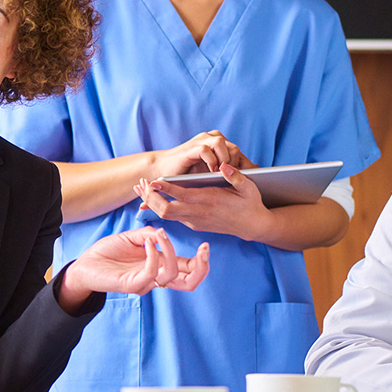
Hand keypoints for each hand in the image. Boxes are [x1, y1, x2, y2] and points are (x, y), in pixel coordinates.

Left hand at [62, 227, 210, 307]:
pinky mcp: (131, 284)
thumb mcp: (132, 238)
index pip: (188, 270)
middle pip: (189, 283)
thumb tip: (162, 233)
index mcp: (159, 267)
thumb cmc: (107, 253)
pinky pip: (151, 273)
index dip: (201, 262)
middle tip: (204, 250)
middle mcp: (155, 277)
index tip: (206, 245)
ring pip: (172, 277)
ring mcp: (144, 283)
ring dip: (171, 251)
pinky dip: (154, 254)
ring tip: (160, 235)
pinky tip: (147, 242)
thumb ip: (149, 234)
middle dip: (202, 268)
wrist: (84, 264)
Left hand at [134, 163, 269, 240]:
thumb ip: (236, 176)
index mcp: (209, 201)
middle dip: (150, 199)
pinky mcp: (193, 224)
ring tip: (141, 189)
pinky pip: (172, 217)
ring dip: (152, 203)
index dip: (166, 190)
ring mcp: (194, 221)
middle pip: (166, 210)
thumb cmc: (250, 203)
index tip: (153, 181)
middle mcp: (198, 213)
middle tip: (140, 185)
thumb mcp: (248, 187)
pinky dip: (160, 208)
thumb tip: (224, 165)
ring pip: (166, 216)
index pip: (182, 196)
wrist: (252, 226)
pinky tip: (153, 197)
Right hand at [153, 130, 248, 176]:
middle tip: (233, 179)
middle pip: (234, 148)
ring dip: (224, 160)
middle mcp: (212, 139)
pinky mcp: (191, 147)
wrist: (164, 170)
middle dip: (236, 164)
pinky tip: (211, 172)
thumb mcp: (212, 174)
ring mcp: (201, 141)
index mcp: (220, 145)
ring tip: (222, 174)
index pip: (239, 153)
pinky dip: (211, 161)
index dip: (245, 167)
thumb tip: (254, 178)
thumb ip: (230, 173)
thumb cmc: (189, 174)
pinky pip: (206, 149)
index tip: (249, 181)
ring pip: (221, 144)